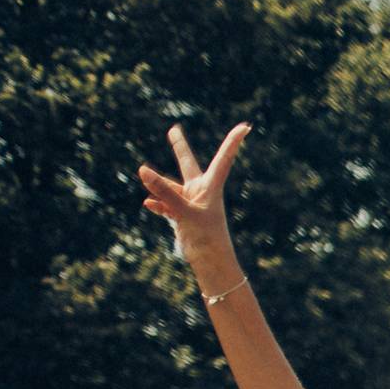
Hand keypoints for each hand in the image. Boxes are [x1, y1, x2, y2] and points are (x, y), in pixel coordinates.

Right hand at [136, 123, 251, 248]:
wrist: (210, 262)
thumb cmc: (206, 237)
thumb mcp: (184, 211)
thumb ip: (165, 191)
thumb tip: (143, 170)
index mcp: (211, 187)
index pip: (223, 158)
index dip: (233, 141)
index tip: (246, 126)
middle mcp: (201, 192)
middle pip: (187, 164)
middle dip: (179, 147)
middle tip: (173, 130)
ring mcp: (190, 203)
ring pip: (170, 188)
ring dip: (158, 187)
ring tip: (146, 181)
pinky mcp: (182, 216)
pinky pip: (166, 204)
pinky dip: (158, 203)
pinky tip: (148, 204)